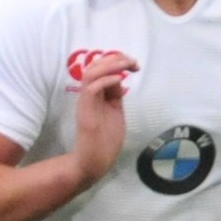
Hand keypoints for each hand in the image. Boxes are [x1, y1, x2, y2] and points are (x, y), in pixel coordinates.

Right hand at [62, 51, 137, 190]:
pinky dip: (106, 80)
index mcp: (95, 95)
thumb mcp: (115, 112)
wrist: (95, 162)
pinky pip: (91, 89)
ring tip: (126, 66)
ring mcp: (85, 103)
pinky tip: (119, 80)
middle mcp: (88, 96)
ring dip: (110, 65)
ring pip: (90, 73)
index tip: (134, 65)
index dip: (117, 61)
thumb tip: (119, 79)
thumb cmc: (105, 141)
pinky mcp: (85, 112)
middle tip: (132, 63)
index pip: (100, 68)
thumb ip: (115, 96)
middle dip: (115, 59)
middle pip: (94, 66)